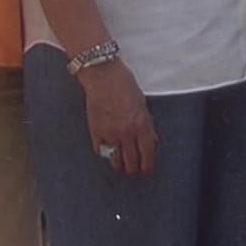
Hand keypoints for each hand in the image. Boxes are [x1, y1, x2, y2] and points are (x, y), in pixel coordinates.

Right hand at [77, 59, 157, 176]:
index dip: (147, 165)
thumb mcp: (142, 104)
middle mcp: (126, 132)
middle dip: (134, 169)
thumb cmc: (124, 84)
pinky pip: (100, 150)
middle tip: (133, 170)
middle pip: (132, 162)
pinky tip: (107, 152)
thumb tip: (151, 141)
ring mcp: (110, 133)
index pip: (147, 153)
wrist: (103, 74)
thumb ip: (147, 124)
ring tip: (120, 166)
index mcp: (141, 124)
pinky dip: (104, 153)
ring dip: (119, 165)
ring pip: (115, 160)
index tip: (146, 169)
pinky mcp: (95, 131)